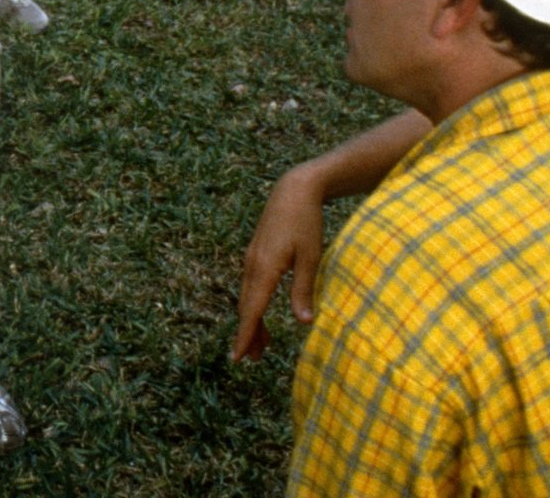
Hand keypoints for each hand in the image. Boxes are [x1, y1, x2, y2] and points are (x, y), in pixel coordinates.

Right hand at [229, 165, 326, 361]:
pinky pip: (251, 285)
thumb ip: (304, 290)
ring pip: (247, 297)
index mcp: (265, 268)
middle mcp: (252, 265)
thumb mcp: (311, 257)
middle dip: (247, 333)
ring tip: (260, 345)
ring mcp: (251, 258)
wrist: (294, 189)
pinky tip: (261, 312)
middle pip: (246, 306)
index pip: (252, 310)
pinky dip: (254, 304)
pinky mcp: (256, 253)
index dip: (245, 335)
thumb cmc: (306, 222)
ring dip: (252, 320)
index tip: (237, 357)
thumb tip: (304, 324)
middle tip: (250, 360)